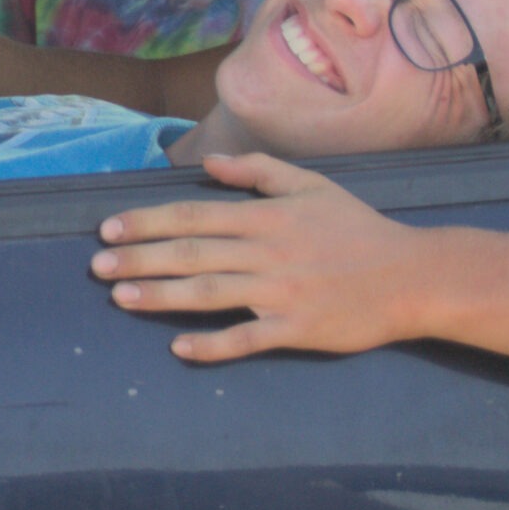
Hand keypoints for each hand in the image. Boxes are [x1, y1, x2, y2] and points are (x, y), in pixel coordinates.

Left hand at [90, 153, 428, 361]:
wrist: (412, 277)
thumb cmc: (358, 229)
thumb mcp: (311, 184)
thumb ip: (258, 171)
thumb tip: (210, 161)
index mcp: (267, 216)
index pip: (193, 215)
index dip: (147, 222)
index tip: (109, 229)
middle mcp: (267, 253)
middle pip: (191, 253)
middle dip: (139, 259)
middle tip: (96, 266)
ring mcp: (281, 294)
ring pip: (209, 294)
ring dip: (160, 297)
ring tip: (120, 297)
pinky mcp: (297, 330)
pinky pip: (246, 339)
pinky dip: (212, 345)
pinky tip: (178, 348)